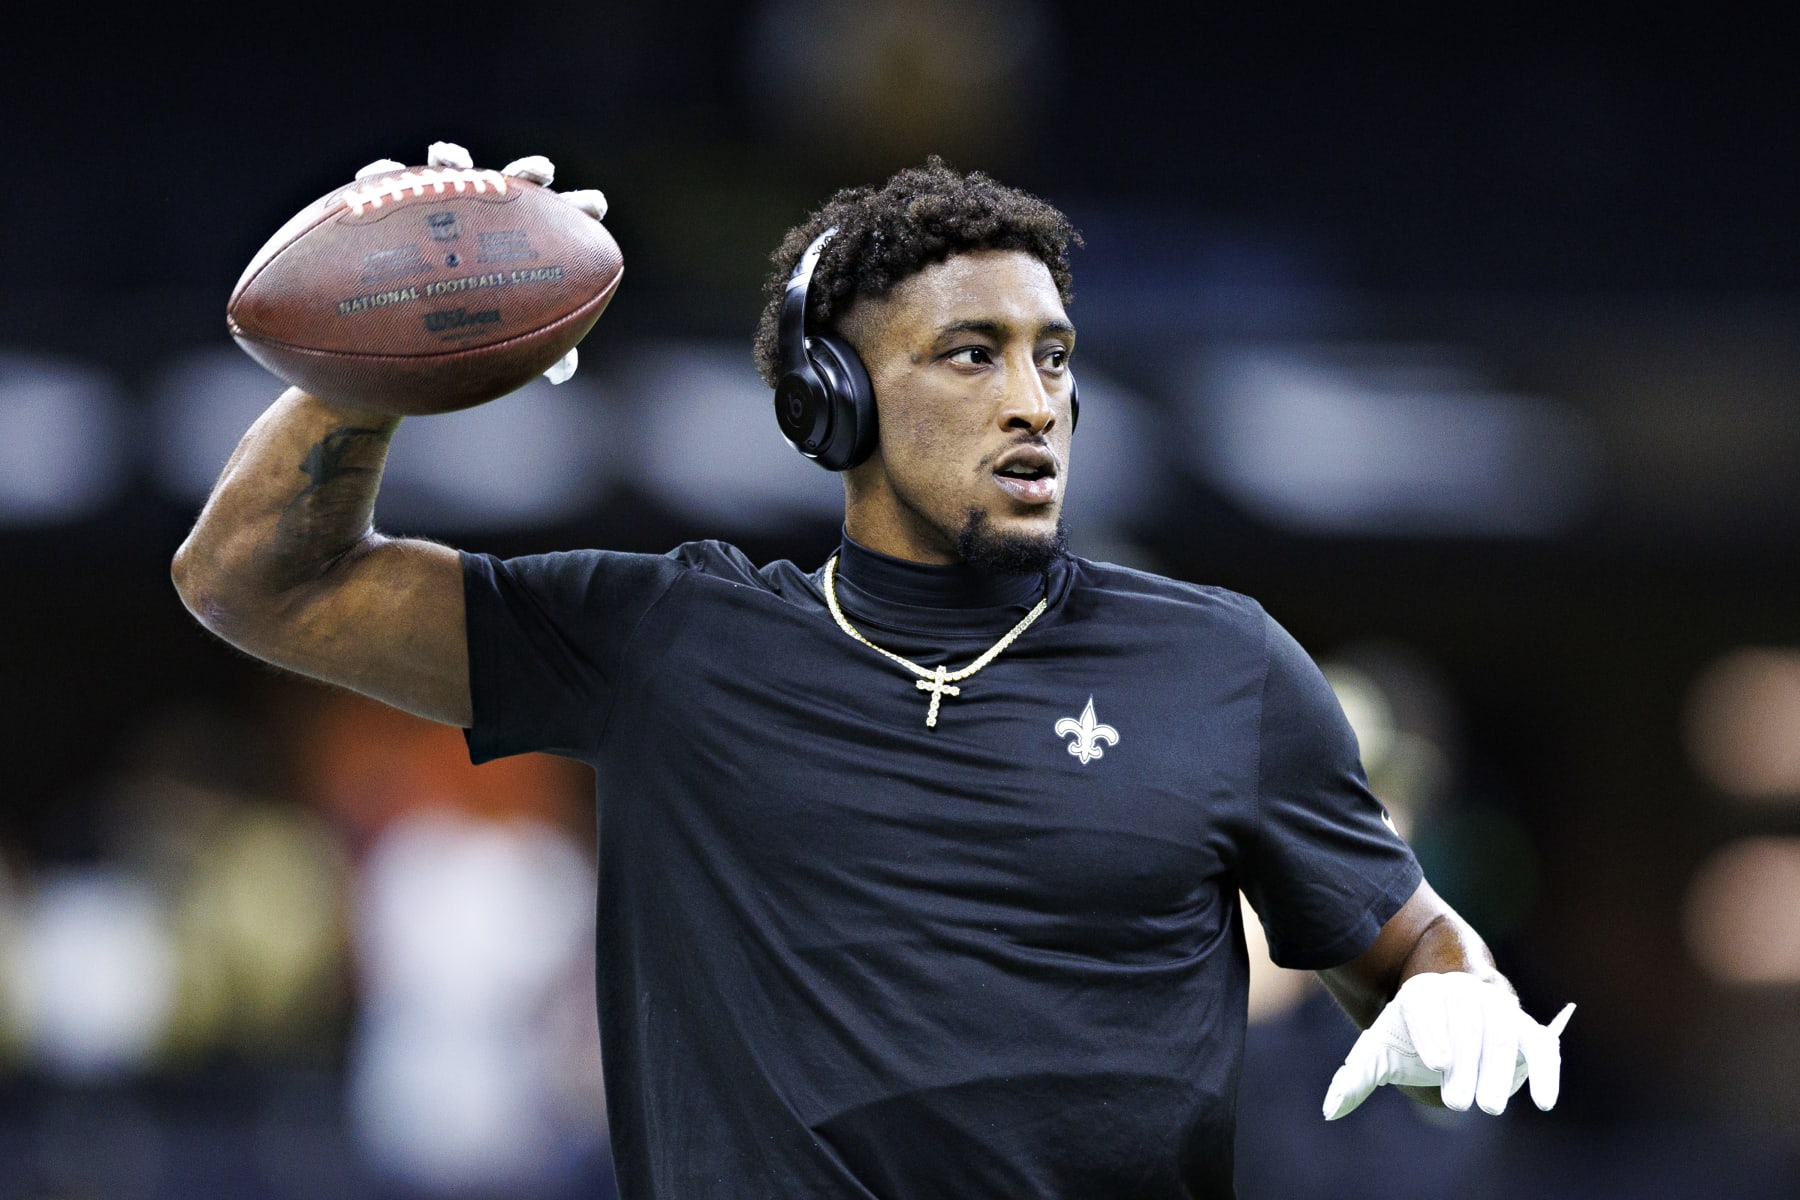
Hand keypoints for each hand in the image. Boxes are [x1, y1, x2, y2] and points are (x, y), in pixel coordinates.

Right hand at [353, 142, 611, 386]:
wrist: (417, 329)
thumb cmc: (480, 329)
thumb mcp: (511, 342)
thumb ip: (544, 351)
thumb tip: (562, 373)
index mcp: (528, 237)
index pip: (561, 218)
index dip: (579, 207)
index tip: (596, 206)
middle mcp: (491, 212)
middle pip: (516, 182)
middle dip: (530, 172)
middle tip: (540, 172)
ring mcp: (446, 202)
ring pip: (452, 170)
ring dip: (451, 158)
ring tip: (449, 159)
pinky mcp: (403, 203)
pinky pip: (386, 186)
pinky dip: (378, 175)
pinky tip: (371, 176)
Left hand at [1322, 971, 1574, 1119]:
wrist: (1445, 1018)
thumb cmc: (1407, 1039)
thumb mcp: (1378, 1053)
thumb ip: (1356, 1077)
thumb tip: (1331, 1109)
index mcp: (1421, 992)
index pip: (1427, 1006)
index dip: (1433, 1032)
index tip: (1437, 1062)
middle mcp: (1462, 992)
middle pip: (1467, 1021)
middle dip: (1465, 1062)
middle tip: (1457, 1103)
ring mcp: (1497, 1007)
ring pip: (1502, 1033)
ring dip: (1497, 1071)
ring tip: (1488, 1108)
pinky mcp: (1526, 1029)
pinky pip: (1541, 1046)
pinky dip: (1546, 1071)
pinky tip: (1545, 1102)